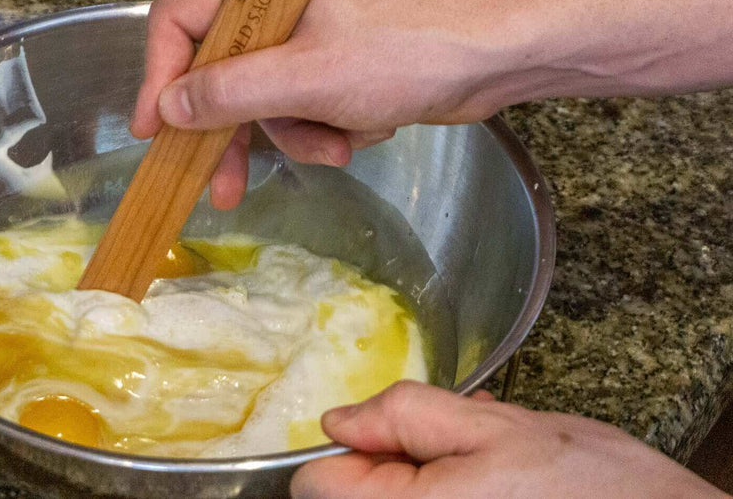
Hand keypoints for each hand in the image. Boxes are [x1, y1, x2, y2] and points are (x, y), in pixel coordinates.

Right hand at [130, 0, 511, 208]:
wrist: (491, 57)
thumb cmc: (403, 50)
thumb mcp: (304, 77)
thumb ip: (229, 92)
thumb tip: (170, 105)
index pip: (182, 22)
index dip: (159, 75)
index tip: (153, 129)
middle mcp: (278, 4)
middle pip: (221, 72)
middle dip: (233, 131)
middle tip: (220, 184)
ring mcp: (308, 36)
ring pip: (265, 100)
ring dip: (297, 133)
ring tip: (336, 145)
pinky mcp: (336, 65)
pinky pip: (304, 108)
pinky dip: (327, 128)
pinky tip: (361, 130)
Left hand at [291, 381, 727, 498]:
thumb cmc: (590, 485)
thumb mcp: (494, 427)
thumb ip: (404, 416)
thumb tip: (337, 420)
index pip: (317, 483)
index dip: (349, 447)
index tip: (391, 434)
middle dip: (389, 464)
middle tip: (453, 449)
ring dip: (422, 480)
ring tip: (482, 469)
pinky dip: (446, 495)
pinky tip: (492, 488)